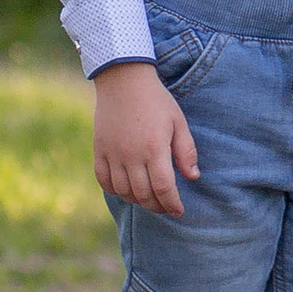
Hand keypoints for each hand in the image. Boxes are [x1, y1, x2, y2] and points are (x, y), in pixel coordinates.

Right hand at [93, 60, 199, 216]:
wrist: (124, 80)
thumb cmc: (156, 101)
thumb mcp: (178, 122)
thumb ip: (186, 151)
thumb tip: (193, 177)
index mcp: (154, 149)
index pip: (164, 188)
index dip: (172, 204)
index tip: (179, 211)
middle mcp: (132, 156)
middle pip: (143, 195)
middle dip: (157, 206)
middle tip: (165, 207)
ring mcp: (113, 154)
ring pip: (123, 191)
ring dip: (137, 200)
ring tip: (148, 199)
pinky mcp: (99, 150)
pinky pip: (104, 180)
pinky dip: (115, 190)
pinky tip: (126, 189)